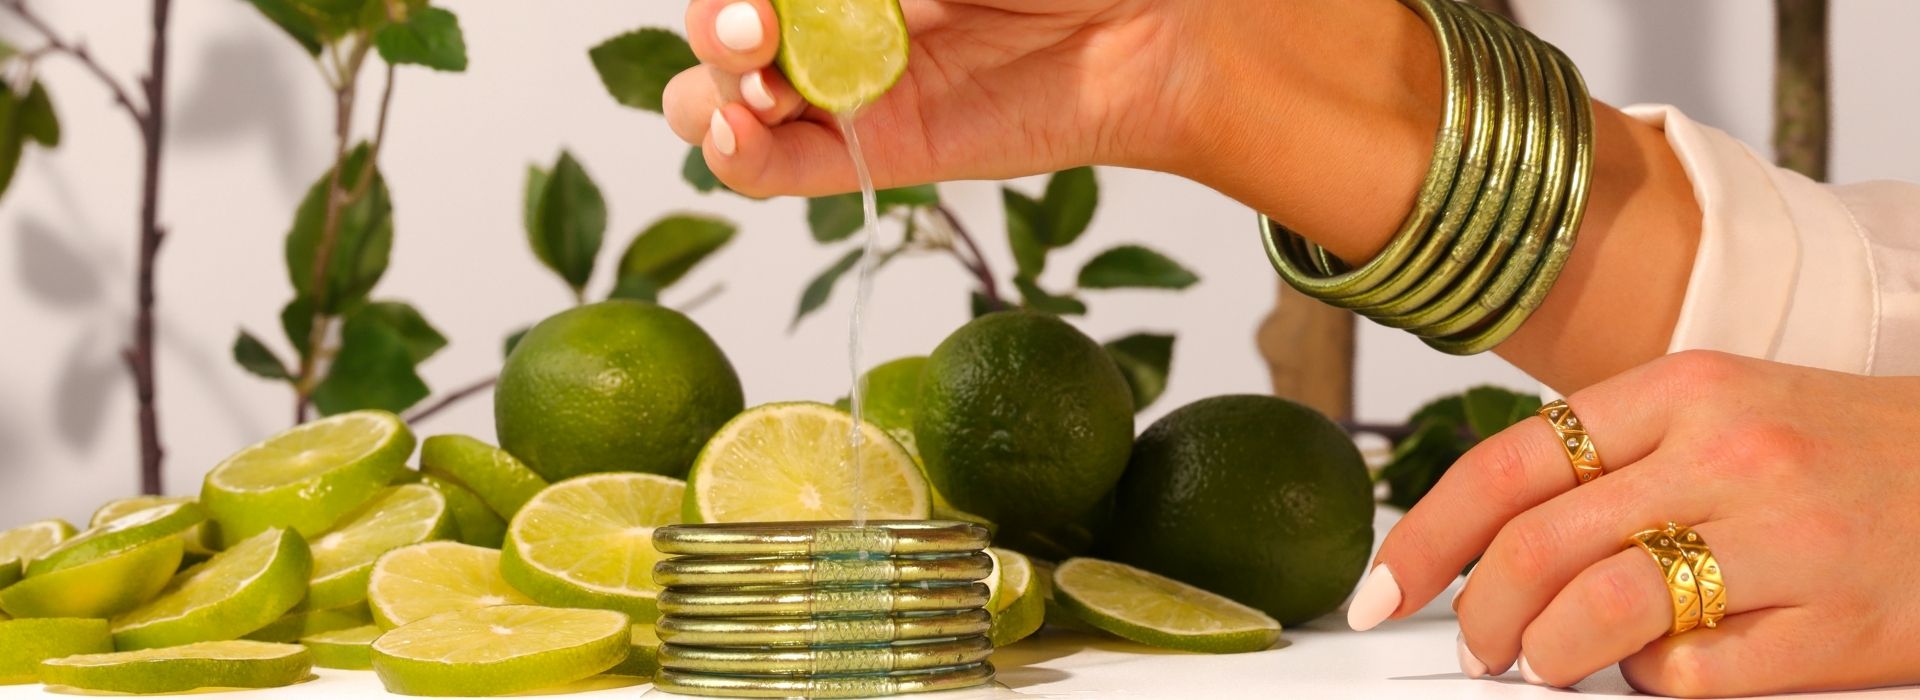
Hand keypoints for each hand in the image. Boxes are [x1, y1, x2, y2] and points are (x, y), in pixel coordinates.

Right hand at [662, 0, 1202, 197]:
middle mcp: (830, 23)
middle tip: (760, 27)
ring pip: (725, 105)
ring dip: (711, 92)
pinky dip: (738, 159)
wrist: (1146, 28)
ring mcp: (849, 92)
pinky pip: (782, 172)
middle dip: (715, 30)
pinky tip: (737, 131)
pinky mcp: (880, 155)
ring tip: (758, 84)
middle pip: (719, 39)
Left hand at [1356, 350, 1919, 695]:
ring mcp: (1785, 540)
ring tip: (1550, 663)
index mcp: (1683, 390)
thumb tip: (1491, 538)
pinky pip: (1690, 674)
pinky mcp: (1834, 628)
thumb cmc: (1843, 452)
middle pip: (1536, 546)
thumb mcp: (1726, 412)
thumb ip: (1615, 460)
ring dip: (1548, 654)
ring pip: (1600, 611)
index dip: (1423, 538)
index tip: (1382, 590)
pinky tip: (1666, 667)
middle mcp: (1726, 454)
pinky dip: (1650, 684)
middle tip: (1473, 650)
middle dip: (1476, 617)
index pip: (1506, 463)